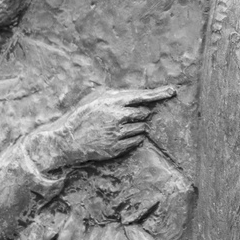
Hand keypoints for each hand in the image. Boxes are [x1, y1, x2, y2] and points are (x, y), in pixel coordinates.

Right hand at [27, 86, 175, 171]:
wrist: (67, 140)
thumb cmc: (82, 116)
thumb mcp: (96, 98)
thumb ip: (116, 95)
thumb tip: (136, 94)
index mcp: (112, 102)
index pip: (142, 95)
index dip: (159, 93)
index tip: (173, 91)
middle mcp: (117, 117)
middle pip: (145, 113)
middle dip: (141, 114)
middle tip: (129, 116)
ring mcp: (117, 133)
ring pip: (142, 128)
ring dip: (137, 127)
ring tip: (120, 127)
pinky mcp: (117, 148)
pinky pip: (137, 141)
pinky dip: (134, 138)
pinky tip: (120, 136)